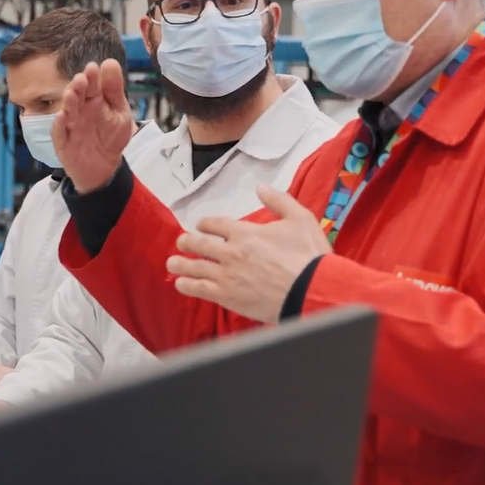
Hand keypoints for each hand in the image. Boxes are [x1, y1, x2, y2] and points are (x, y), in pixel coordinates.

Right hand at [54, 59, 134, 193]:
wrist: (104, 168)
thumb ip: (114, 90)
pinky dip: (59, 124)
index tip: (93, 67)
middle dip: (78, 86)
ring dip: (68, 101)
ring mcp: (70, 125)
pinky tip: (63, 116)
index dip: (91, 76)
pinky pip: (59, 132)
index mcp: (94, 100)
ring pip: (66, 110)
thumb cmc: (111, 138)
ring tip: (72, 93)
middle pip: (77, 95)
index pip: (92, 85)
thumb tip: (110, 63)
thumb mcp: (120, 112)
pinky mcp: (62, 141)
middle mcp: (80, 110)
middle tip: (82, 79)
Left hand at [166, 186, 331, 323]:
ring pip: (195, 267)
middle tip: (181, 242)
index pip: (215, 224)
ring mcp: (227, 275)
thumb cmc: (310, 256)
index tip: (200, 225)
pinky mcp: (227, 296)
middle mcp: (231, 252)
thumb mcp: (301, 219)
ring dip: (180, 263)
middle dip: (187, 242)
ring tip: (172, 262)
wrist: (311, 290)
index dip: (205, 223)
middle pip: (199, 244)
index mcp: (245, 232)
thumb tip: (261, 187)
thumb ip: (279, 201)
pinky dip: (187, 285)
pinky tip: (181, 284)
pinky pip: (200, 289)